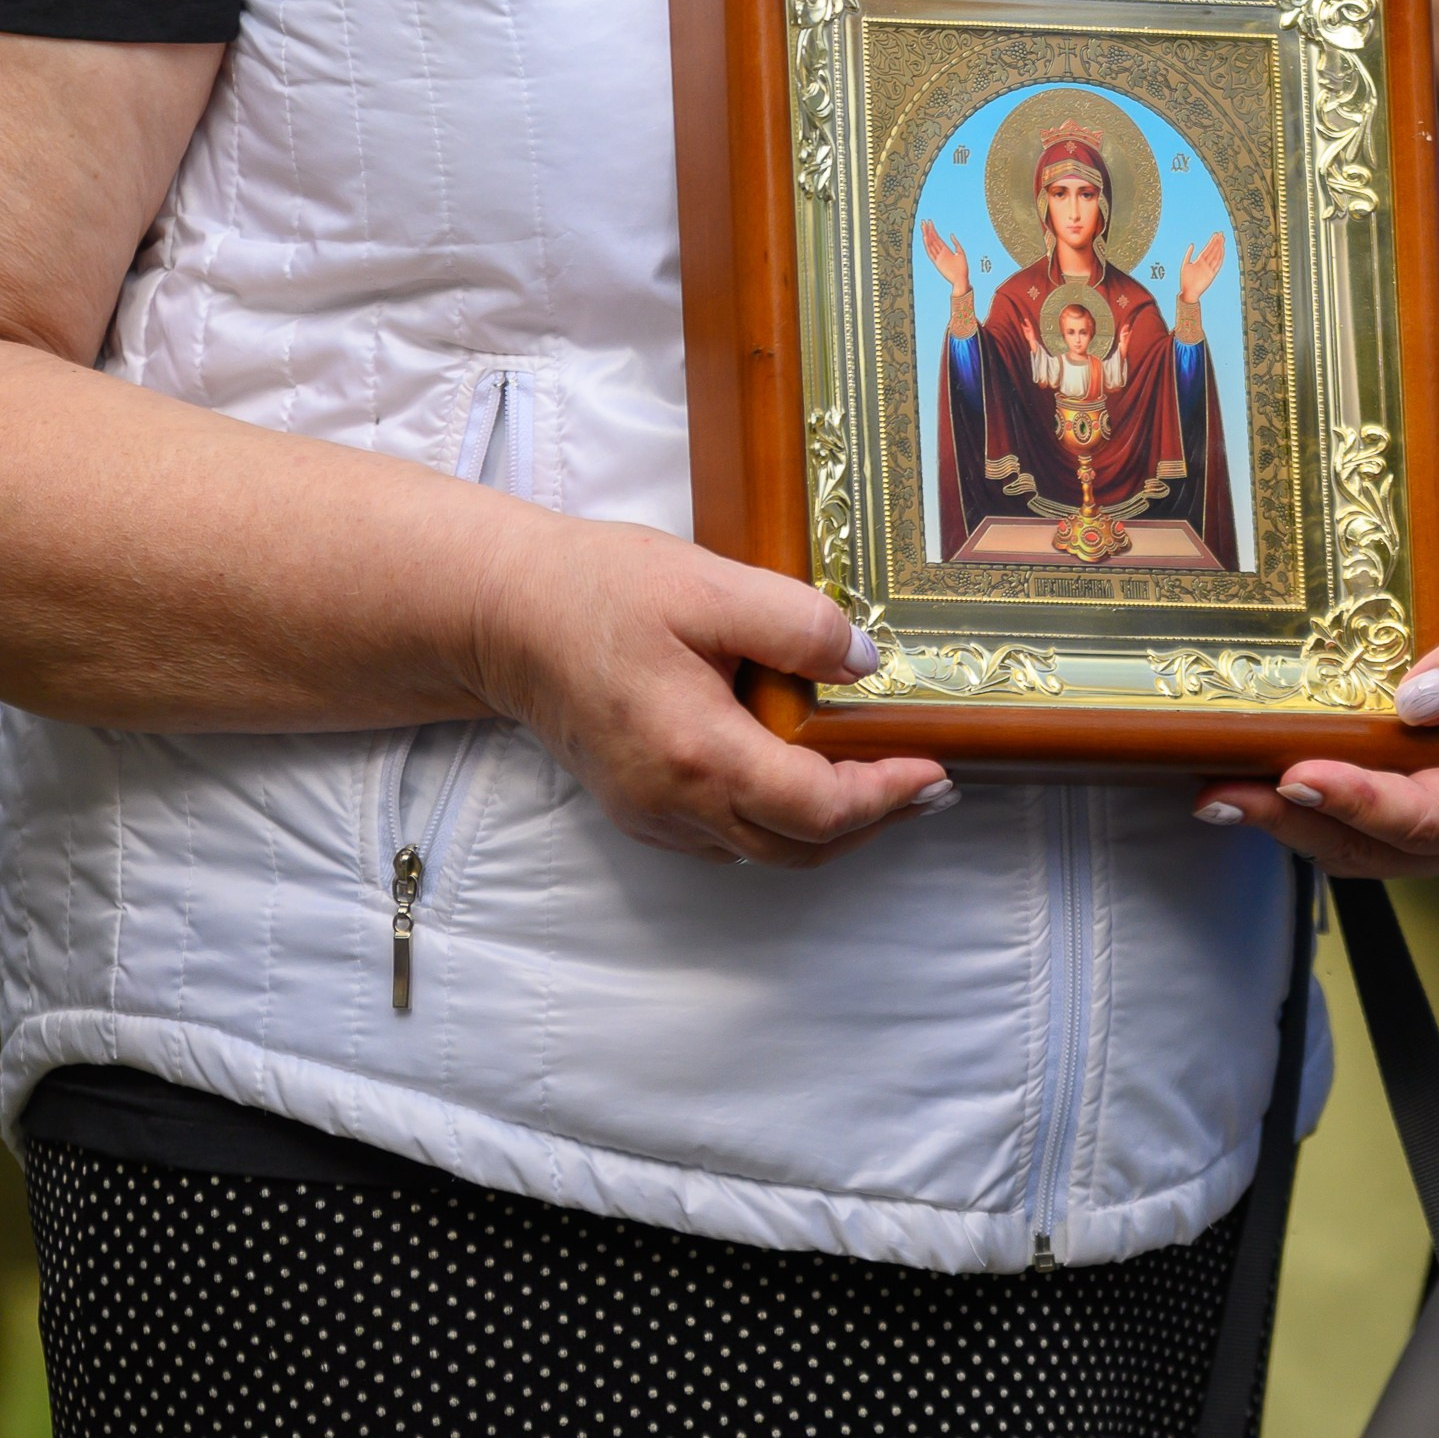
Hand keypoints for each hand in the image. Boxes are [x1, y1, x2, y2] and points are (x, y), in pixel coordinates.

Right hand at [467, 502, 948, 867]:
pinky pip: (722, 840)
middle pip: (798, 849)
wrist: (502, 614)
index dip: (888, 796)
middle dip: (872, 824)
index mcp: (700, 754)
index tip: (936, 770)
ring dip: (825, 830)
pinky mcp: (635, 807)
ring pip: (761, 852)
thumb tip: (864, 665)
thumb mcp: (707, 585)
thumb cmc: (598, 591)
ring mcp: (652, 815)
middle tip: (926, 787)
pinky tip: (796, 778)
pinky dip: (775, 823)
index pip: (818, 808)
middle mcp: (676, 805)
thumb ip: (795, 624)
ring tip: (876, 784)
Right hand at [922, 221, 969, 294]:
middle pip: (932, 240)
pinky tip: (925, 238)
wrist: (961, 279)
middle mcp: (940, 253)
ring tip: (923, 227)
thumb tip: (951, 234)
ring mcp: (938, 257)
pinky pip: (930, 253)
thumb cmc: (962, 268)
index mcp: (946, 250)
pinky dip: (927, 245)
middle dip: (928, 230)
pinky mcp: (937, 262)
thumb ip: (956, 244)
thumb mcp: (961, 253)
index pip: (937, 238)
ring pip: (930, 244)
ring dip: (926, 236)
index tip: (929, 222)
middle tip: (923, 222)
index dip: (933, 230)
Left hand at [1179, 236, 1224, 304]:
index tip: (1215, 235)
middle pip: (1213, 251)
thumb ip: (1189, 254)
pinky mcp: (1212, 274)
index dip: (1211, 242)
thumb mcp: (1185, 264)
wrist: (1188, 292)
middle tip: (1221, 234)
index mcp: (1199, 261)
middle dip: (1217, 242)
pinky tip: (1222, 250)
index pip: (1207, 249)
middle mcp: (1205, 264)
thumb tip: (1192, 244)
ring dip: (1219, 248)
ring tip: (1222, 239)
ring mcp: (1209, 268)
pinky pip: (1217, 264)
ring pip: (1216, 256)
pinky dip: (1220, 257)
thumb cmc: (1185, 280)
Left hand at [1193, 516, 1438, 874]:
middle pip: (1375, 848)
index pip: (1437, 817)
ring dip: (1274, 825)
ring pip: (1338, 849)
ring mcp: (1410, 832)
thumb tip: (1422, 700)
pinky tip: (1226, 783)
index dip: (1369, 804)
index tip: (1305, 774)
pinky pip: (1321, 829)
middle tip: (1231, 794)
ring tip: (1215, 796)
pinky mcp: (1369, 820)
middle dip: (1299, 823)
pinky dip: (1274, 812)